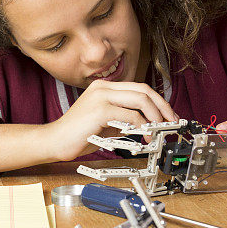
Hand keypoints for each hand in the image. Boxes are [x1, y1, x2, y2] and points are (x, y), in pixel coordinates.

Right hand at [46, 79, 177, 160]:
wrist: (55, 141)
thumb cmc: (78, 134)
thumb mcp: (106, 122)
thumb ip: (124, 118)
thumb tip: (148, 122)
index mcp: (104, 87)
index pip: (139, 87)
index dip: (158, 101)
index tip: (168, 116)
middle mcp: (103, 87)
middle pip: (144, 89)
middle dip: (162, 106)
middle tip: (171, 122)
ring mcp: (101, 96)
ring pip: (140, 99)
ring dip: (155, 116)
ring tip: (160, 130)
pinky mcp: (100, 110)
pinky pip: (131, 115)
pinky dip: (143, 125)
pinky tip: (145, 135)